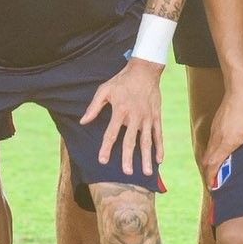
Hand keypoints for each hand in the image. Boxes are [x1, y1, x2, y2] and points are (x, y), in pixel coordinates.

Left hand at [85, 57, 164, 177]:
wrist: (144, 70)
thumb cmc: (121, 81)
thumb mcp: (104, 90)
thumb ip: (94, 107)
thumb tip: (83, 121)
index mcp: (120, 110)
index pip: (112, 133)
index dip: (106, 148)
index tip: (103, 161)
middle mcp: (135, 116)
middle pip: (131, 140)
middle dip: (128, 158)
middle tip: (127, 173)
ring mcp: (147, 117)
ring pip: (147, 141)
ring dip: (146, 157)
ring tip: (146, 173)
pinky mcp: (156, 116)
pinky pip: (158, 134)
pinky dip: (159, 147)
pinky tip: (159, 160)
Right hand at [201, 85, 242, 189]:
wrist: (239, 89)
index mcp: (226, 142)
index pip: (213, 164)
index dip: (210, 178)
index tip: (212, 188)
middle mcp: (217, 138)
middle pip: (207, 160)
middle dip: (209, 173)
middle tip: (214, 184)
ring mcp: (215, 131)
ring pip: (208, 151)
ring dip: (211, 162)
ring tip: (217, 172)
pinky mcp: (216, 124)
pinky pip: (211, 142)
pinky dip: (213, 152)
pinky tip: (221, 153)